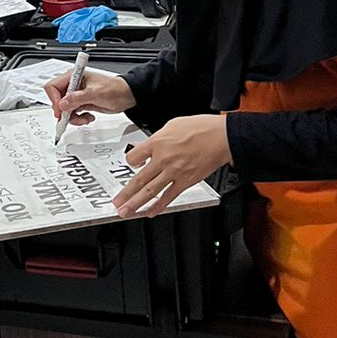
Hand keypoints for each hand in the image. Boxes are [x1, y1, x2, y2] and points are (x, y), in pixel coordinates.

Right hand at [46, 68, 135, 124]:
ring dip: (72, 117)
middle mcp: (73, 85)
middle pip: (57, 99)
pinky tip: (88, 117)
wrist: (127, 96)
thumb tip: (62, 104)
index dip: (55, 100)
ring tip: (84, 118)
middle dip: (64, 111)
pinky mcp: (81, 103)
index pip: (53, 87)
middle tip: (71, 117)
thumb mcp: (95, 93)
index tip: (61, 110)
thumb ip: (77, 98)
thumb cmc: (115, 89)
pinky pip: (72, 114)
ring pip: (64, 109)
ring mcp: (77, 95)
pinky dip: (78, 119)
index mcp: (73, 76)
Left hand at [115, 114, 229, 219]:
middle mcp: (163, 159)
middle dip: (125, 194)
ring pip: (150, 191)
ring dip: (136, 204)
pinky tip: (150, 212)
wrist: (220, 137)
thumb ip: (157, 138)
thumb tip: (148, 145)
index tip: (131, 165)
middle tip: (116, 203)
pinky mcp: (186, 181)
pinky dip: (158, 206)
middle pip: (138, 179)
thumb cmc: (200, 128)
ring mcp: (174, 172)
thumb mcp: (172, 125)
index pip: (133, 157)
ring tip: (126, 212)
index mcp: (157, 142)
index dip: (130, 162)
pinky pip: (169, 196)